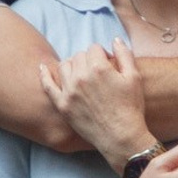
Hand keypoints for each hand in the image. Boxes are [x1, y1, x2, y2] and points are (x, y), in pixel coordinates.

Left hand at [41, 40, 155, 165]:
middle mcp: (81, 77)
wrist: (120, 137)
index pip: (94, 48)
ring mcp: (69, 91)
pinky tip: (43, 68)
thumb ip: (124, 54)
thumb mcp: (134, 77)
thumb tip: (115, 40)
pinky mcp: (62, 105)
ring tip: (82, 74)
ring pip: (65, 66)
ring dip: (73, 66)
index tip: (108, 64)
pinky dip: (44, 74)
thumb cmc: (131, 107)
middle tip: (97, 72)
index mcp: (99, 67)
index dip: (103, 55)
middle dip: (88, 60)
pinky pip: (48, 85)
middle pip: (79, 56)